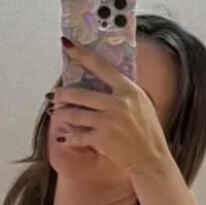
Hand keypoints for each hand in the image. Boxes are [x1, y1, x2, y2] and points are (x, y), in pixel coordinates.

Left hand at [51, 39, 170, 178]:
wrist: (151, 159)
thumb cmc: (147, 132)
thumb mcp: (142, 104)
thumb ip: (125, 91)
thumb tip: (107, 77)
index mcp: (129, 90)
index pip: (102, 67)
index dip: (82, 55)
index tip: (67, 45)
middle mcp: (118, 103)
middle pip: (80, 94)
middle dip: (62, 94)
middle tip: (54, 95)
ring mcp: (108, 122)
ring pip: (75, 114)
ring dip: (62, 114)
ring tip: (56, 113)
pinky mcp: (101, 139)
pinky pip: (77, 136)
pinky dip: (69, 138)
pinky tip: (64, 138)